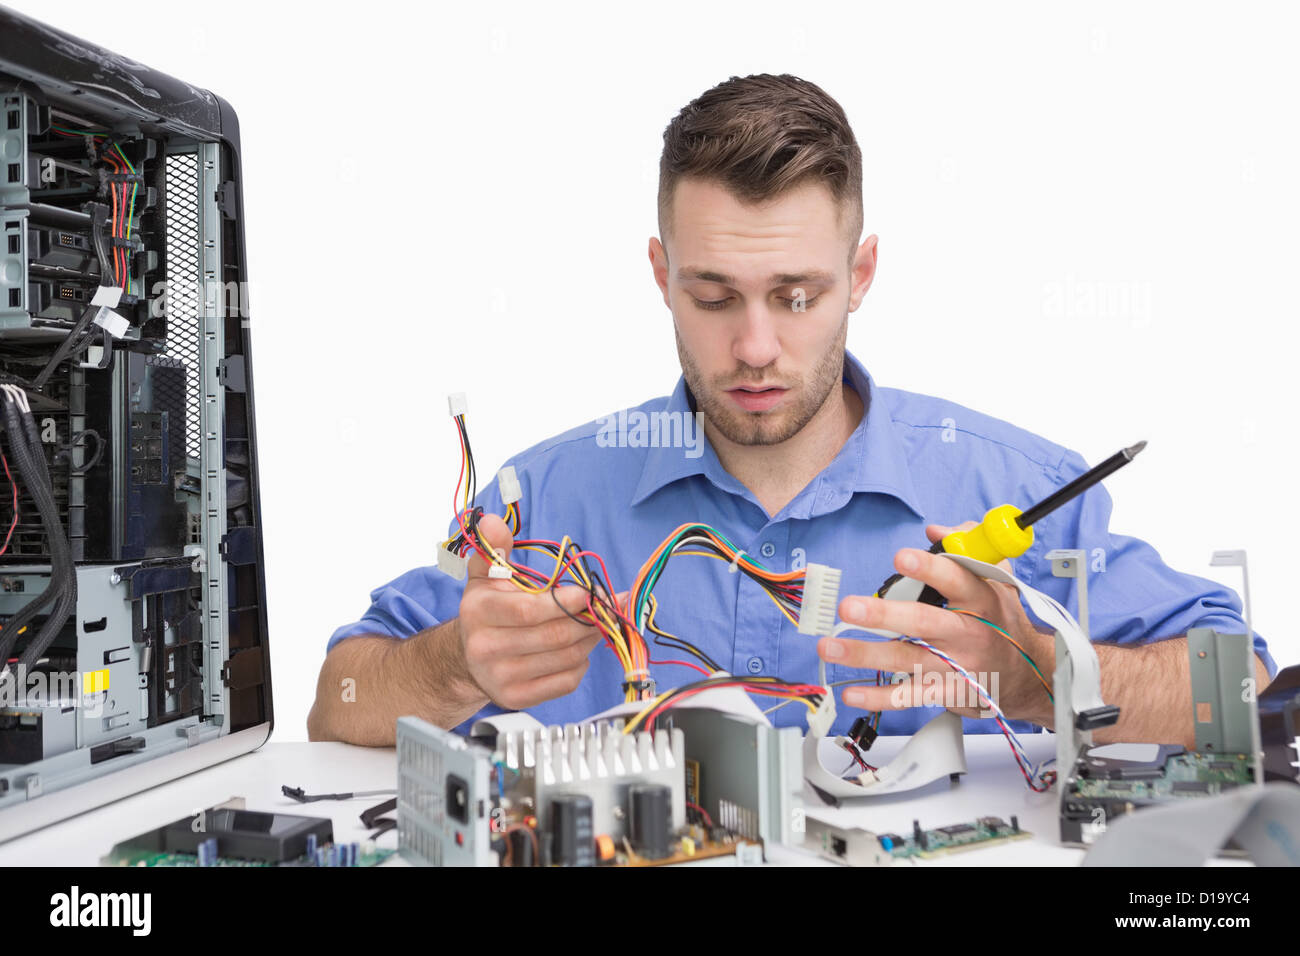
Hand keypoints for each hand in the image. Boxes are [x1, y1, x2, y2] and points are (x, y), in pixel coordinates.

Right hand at [455, 513, 610, 710]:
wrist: (466, 658)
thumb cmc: (486, 609)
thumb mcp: (485, 573)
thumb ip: (493, 546)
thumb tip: (493, 521)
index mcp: (479, 612)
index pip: (529, 610)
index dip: (565, 602)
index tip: (589, 592)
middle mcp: (485, 648)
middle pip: (554, 636)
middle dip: (588, 619)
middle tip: (605, 606)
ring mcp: (501, 678)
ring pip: (565, 658)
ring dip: (589, 639)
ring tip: (594, 624)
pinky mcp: (517, 698)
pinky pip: (565, 681)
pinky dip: (580, 663)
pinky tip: (576, 649)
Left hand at [816, 522, 1055, 724]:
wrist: (1027, 676)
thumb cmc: (1002, 621)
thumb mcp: (998, 580)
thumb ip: (968, 548)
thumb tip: (936, 531)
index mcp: (982, 599)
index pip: (957, 580)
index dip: (930, 569)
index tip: (902, 558)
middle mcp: (968, 633)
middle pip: (924, 622)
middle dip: (884, 615)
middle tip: (850, 608)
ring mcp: (957, 667)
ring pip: (907, 660)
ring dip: (865, 655)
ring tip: (830, 647)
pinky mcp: (948, 693)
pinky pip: (909, 696)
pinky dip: (879, 697)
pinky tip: (851, 691)